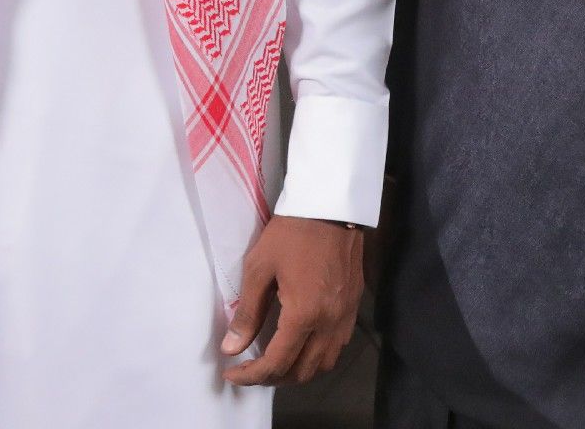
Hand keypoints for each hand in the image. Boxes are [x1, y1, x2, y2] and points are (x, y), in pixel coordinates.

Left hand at [219, 215, 365, 385]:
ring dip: (297, 371)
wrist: (331, 208)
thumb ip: (247, 313)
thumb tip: (231, 349)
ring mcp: (345, 317)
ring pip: (323, 365)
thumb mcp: (259, 268)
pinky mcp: (354, 308)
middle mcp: (329, 324)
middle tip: (249, 369)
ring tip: (274, 361)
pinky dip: (317, 356)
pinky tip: (301, 344)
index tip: (231, 373)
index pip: (277, 364)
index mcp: (304, 315)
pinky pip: (337, 347)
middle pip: (302, 372)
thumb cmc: (290, 234)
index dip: (251, 376)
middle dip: (272, 378)